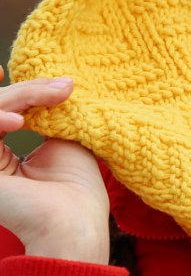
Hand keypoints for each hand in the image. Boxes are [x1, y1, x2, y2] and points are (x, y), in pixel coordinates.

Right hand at [0, 67, 108, 263]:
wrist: (73, 221)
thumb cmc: (74, 186)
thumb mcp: (60, 138)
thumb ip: (46, 112)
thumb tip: (49, 82)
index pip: (1, 112)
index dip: (16, 91)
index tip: (45, 78)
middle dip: (28, 89)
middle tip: (64, 87)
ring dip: (20, 97)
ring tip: (54, 97)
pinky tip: (21, 121)